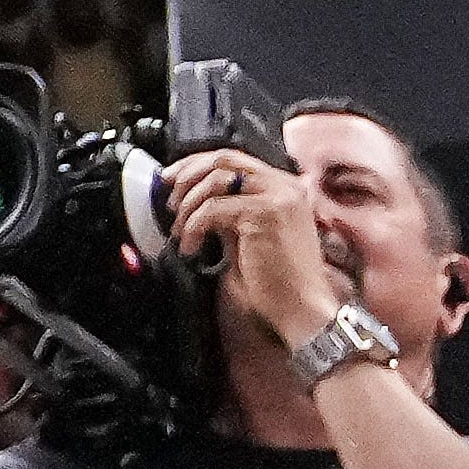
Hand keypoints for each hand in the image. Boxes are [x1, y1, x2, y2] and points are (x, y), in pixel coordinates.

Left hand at [164, 147, 350, 347]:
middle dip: (186, 176)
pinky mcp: (267, 213)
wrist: (298, 309)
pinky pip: (214, 208)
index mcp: (283, 187)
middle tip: (169, 201)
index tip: (170, 178)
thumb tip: (191, 193)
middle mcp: (285, 186)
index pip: (232, 158)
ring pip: (216, 180)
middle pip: (223, 160)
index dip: (195, 164)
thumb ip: (228, 207)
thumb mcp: (246, 232)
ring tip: (180, 231)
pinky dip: (193, 226)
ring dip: (188, 205)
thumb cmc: (273, 280)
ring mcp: (279, 197)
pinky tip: (191, 247)